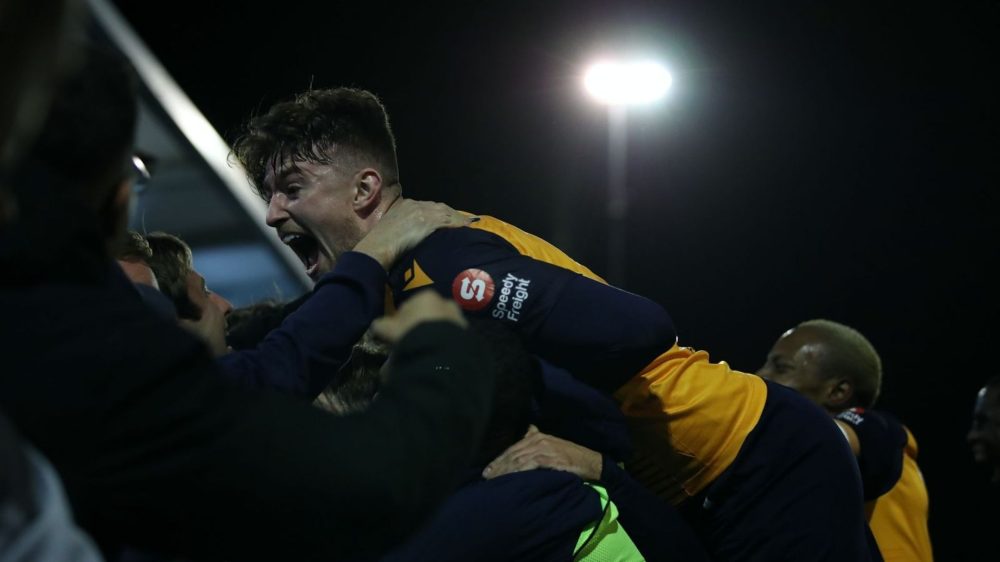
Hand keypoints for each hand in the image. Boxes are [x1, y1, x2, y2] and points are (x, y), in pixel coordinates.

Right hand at [353, 198, 476, 268]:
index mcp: (403, 205)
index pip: (429, 206)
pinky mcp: (426, 221)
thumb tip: (413, 238)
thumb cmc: (380, 246)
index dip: (442, 213)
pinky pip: (448, 221)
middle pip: (439, 207)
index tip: (450, 219)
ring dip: (459, 219)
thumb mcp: (391, 232)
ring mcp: (420, 211)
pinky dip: (459, 223)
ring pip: (446, 213)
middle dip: (452, 214)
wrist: (376, 248)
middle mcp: (413, 205)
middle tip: (464, 222)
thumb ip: (403, 230)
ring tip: (469, 225)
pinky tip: (467, 227)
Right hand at [370, 290, 466, 343]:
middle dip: (419, 325)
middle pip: (426, 314)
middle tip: (410, 341)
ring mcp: (458, 317)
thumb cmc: (411, 332)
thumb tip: (378, 326)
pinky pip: (450, 337)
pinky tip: (436, 352)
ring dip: (432, 334)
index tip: (396, 333)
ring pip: (440, 325)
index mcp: (425, 296)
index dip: (400, 320)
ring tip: (423, 348)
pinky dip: (443, 342)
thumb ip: (381, 325)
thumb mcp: (388, 329)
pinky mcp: (467, 333)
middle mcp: (444, 302)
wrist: (440, 349)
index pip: (408, 306)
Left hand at [482, 425, 602, 480]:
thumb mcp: (553, 444)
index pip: (513, 448)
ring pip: (517, 460)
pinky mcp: (548, 458)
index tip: (488, 470)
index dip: (499, 459)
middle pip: (512, 454)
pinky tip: (509, 479)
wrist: (591, 462)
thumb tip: (528, 429)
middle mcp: (538, 440)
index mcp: (537, 436)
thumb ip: (538, 438)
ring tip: (493, 480)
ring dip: (503, 471)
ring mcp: (543, 449)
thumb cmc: (571, 456)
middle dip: (498, 466)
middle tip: (486, 476)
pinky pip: (528, 466)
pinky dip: (516, 472)